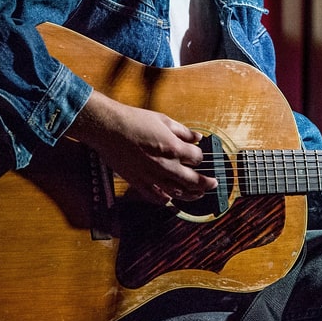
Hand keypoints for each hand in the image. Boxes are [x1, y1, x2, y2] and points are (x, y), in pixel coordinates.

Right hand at [66, 90, 217, 204]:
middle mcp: (165, 165)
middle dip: (205, 183)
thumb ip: (183, 131)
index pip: (196, 158)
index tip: (198, 155)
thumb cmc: (134, 121)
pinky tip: (170, 199)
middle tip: (213, 184)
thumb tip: (197, 137)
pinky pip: (154, 196)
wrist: (108, 128)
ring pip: (176, 192)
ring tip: (198, 195)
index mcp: (173, 148)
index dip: (200, 156)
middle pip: (192, 181)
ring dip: (190, 195)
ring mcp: (151, 176)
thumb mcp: (163, 120)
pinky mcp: (138, 182)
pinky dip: (165, 200)